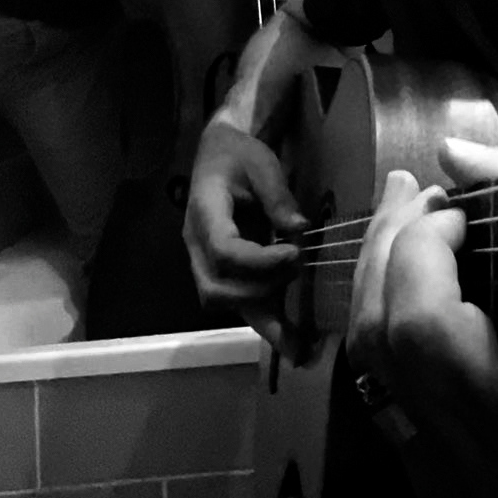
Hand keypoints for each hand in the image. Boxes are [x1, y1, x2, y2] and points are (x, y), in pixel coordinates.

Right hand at [183, 121, 306, 348]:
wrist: (219, 154)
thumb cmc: (239, 155)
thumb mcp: (261, 163)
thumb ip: (278, 196)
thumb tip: (299, 230)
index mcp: (203, 213)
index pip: (223, 250)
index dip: (258, 261)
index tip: (294, 255)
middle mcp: (196, 245)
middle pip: (216, 288)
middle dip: (259, 291)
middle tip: (297, 271)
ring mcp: (205, 262)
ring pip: (224, 303)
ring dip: (262, 318)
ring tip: (300, 340)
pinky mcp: (223, 273)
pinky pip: (238, 304)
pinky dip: (265, 323)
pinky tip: (293, 344)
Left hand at [348, 138, 497, 497]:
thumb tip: (451, 152)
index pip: (428, 333)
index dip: (422, 253)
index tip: (458, 208)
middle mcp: (478, 471)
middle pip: (385, 342)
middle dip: (390, 247)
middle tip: (420, 193)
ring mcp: (449, 484)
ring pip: (369, 364)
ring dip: (379, 275)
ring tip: (408, 215)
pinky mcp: (434, 481)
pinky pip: (381, 386)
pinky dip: (387, 318)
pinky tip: (405, 274)